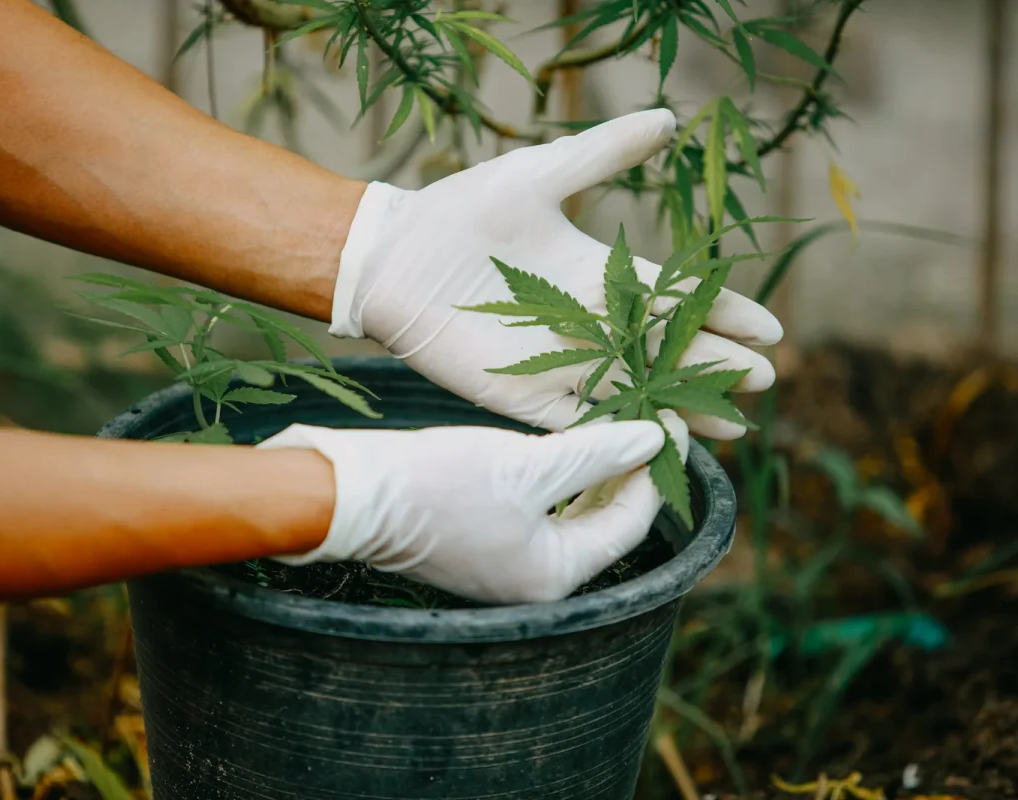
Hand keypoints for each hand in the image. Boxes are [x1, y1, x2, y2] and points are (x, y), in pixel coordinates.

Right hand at [255, 413, 688, 604]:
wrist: (351, 493)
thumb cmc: (440, 482)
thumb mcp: (527, 465)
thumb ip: (596, 454)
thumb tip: (655, 440)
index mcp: (554, 574)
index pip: (630, 523)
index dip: (652, 469)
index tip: (666, 421)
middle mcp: (534, 582)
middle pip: (604, 525)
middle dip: (625, 472)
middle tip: (643, 420)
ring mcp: (505, 567)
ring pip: (572, 518)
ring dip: (593, 475)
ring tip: (610, 425)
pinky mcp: (482, 545)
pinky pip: (540, 515)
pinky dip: (559, 483)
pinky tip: (564, 446)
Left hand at [331, 109, 780, 436]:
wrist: (396, 255)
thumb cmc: (463, 210)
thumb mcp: (541, 174)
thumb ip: (602, 153)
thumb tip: (669, 117)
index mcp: (599, 275)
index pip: (676, 299)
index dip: (723, 314)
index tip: (770, 330)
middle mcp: (587, 324)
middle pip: (666, 351)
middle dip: (716, 367)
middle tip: (765, 382)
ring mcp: (557, 363)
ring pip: (634, 392)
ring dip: (682, 407)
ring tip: (730, 424)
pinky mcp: (522, 396)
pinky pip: (579, 421)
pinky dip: (618, 433)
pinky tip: (661, 441)